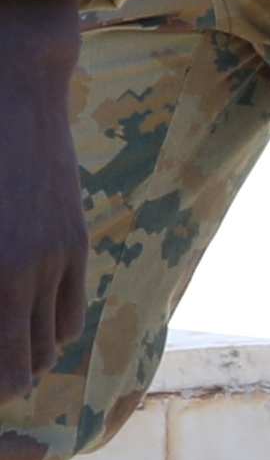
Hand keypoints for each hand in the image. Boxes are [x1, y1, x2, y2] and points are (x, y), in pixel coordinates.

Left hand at [0, 0, 80, 399]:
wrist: (10, 86)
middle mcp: (15, 273)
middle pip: (15, 359)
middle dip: (3, 373)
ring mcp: (50, 259)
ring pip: (45, 344)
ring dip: (24, 359)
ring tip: (10, 364)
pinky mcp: (72, 243)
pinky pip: (69, 313)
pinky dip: (50, 334)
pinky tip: (33, 335)